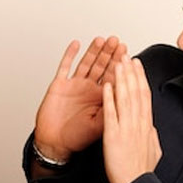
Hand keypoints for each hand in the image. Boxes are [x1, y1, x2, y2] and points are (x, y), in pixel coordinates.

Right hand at [34, 36, 125, 160]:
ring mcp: (74, 85)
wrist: (54, 143)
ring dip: (93, 51)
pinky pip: (65, 66)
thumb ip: (111, 111)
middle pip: (101, 66)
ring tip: (102, 40)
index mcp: (100, 98)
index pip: (112, 77)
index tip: (127, 53)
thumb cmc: (76, 137)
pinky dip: (70, 55)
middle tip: (117, 42)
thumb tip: (126, 101)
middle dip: (109, 54)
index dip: (119, 65)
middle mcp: (88, 89)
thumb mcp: (99, 126)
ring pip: (85, 63)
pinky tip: (76, 44)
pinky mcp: (60, 84)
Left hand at [103, 56, 161, 182]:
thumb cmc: (141, 171)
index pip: (144, 95)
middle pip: (135, 91)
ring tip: (117, 62)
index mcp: (146, 125)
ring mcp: (126, 128)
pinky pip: (110, 113)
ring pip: (124, 97)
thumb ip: (151, 134)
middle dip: (130, 71)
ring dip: (121, 78)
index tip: (137, 64)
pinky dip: (109, 98)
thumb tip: (152, 125)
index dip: (140, 77)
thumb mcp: (153, 149)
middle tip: (126, 54)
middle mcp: (138, 123)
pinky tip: (106, 85)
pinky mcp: (113, 135)